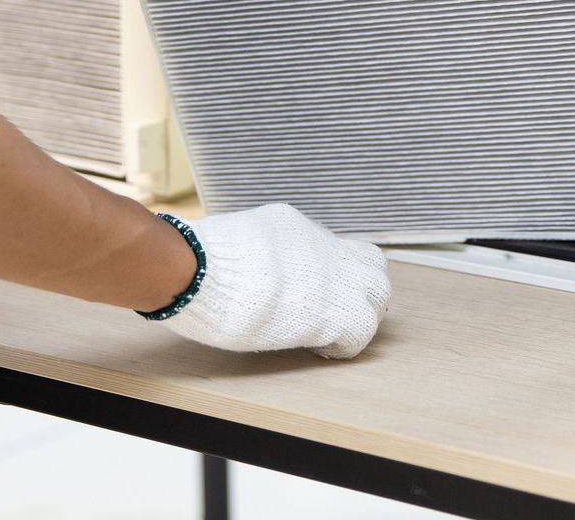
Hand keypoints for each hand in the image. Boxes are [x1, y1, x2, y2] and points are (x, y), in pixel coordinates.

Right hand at [151, 204, 390, 359]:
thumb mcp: (231, 237)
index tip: (316, 290)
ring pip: (378, 293)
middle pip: (370, 264)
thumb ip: (252, 250)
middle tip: (335, 314)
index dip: (334, 271)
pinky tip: (321, 350)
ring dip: (360, 314)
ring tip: (332, 333)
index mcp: (291, 225)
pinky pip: (362, 331)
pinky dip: (346, 345)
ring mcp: (329, 276)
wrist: (198, 270)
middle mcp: (318, 244)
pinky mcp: (331, 311)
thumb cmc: (196, 260)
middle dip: (359, 289)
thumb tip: (248, 266)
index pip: (334, 245)